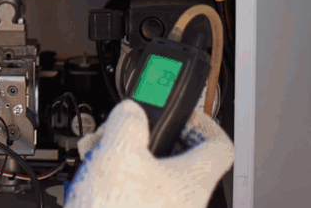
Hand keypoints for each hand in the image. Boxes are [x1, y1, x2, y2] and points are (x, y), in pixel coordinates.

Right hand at [65, 100, 233, 207]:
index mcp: (194, 180)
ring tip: (97, 156)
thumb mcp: (119, 151)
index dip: (201, 122)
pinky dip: (115, 183)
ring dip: (123, 159)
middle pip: (175, 158)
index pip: (218, 145)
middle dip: (143, 139)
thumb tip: (132, 112)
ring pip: (150, 176)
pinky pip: (134, 195)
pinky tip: (92, 181)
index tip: (178, 112)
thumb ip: (129, 121)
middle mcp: (187, 202)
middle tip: (123, 133)